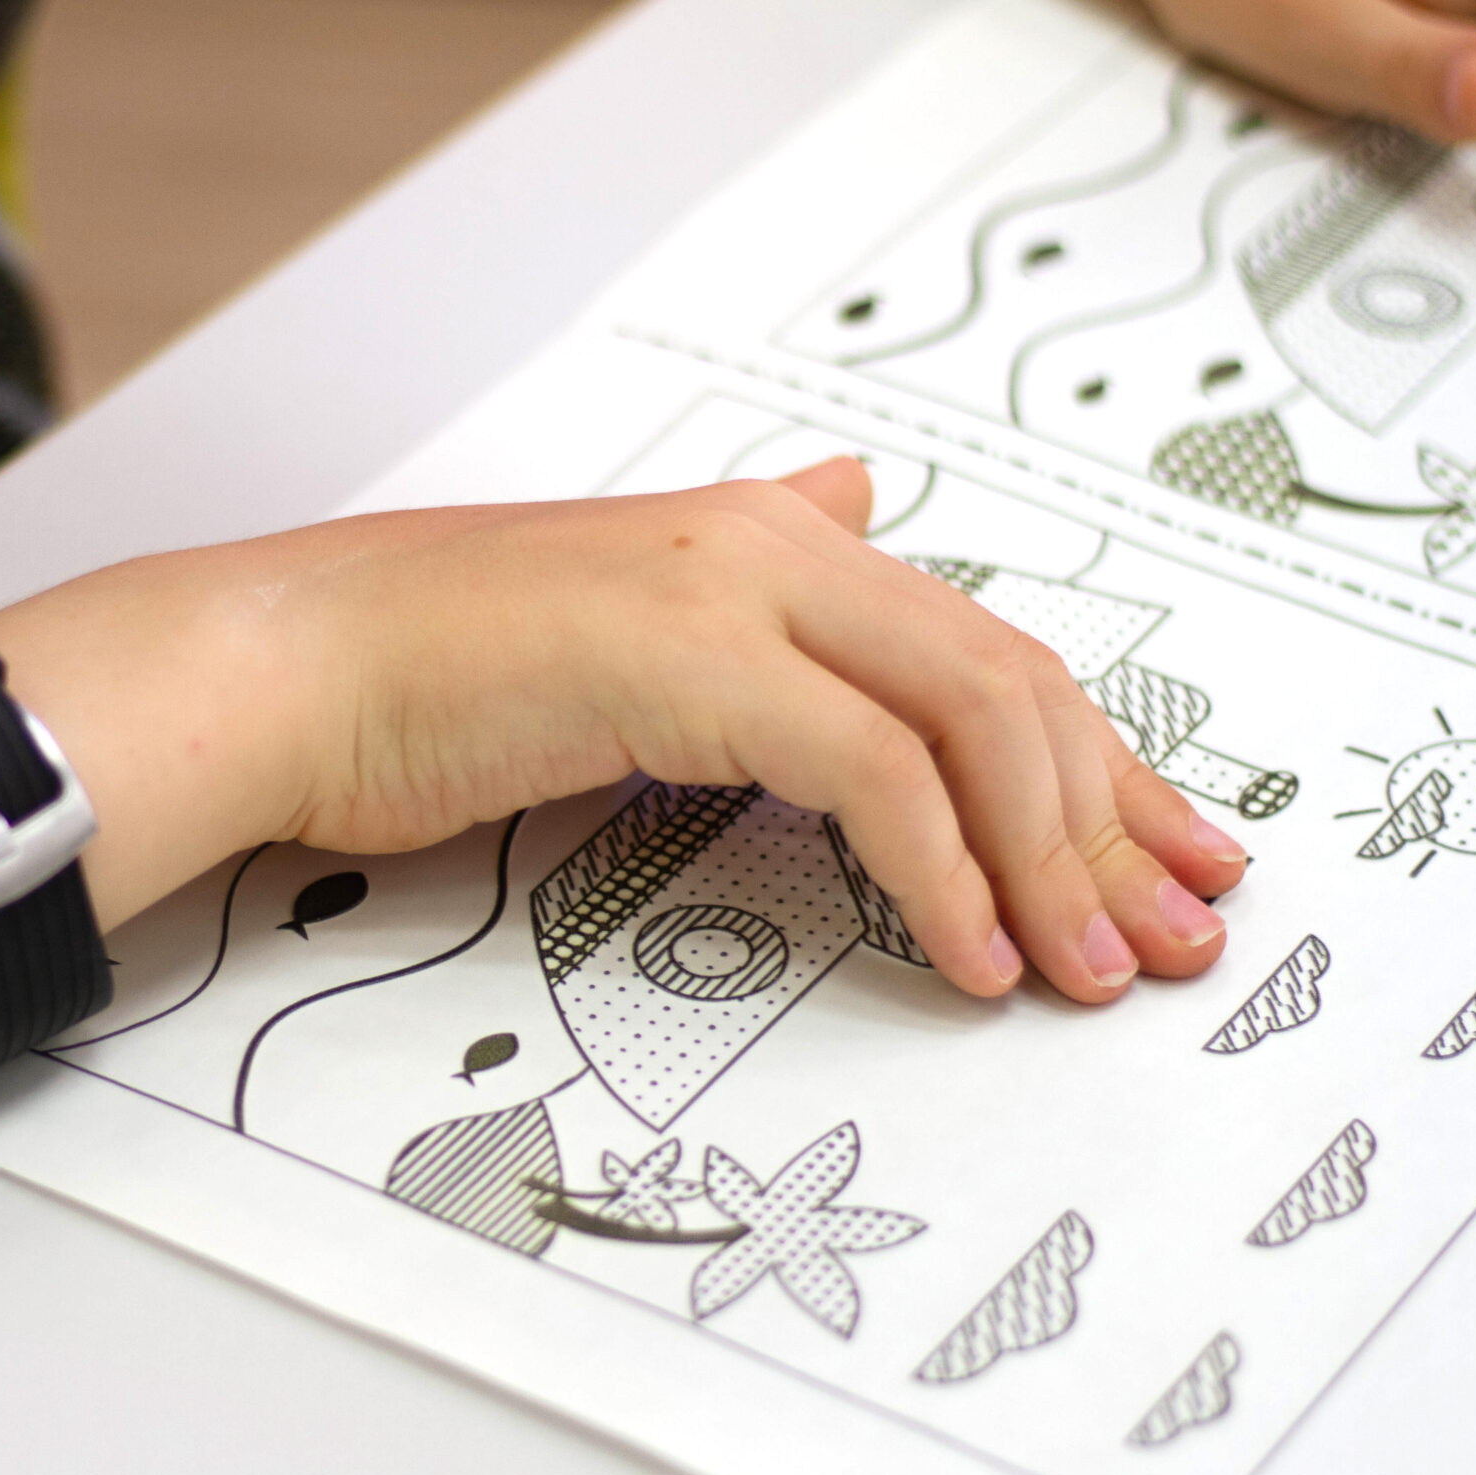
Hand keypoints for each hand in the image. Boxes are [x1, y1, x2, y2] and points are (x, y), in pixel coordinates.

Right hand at [0, 460, 1246, 1005]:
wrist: (289, 665)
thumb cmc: (432, 676)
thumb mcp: (625, 621)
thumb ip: (752, 586)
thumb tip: (855, 501)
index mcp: (771, 538)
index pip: (984, 654)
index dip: (1097, 765)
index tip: (1170, 858)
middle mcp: (777, 542)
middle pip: (1013, 680)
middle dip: (1117, 818)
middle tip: (1186, 933)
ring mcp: (736, 588)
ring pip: (972, 717)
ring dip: (1054, 858)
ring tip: (1095, 973)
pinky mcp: (691, 657)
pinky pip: (873, 772)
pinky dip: (942, 872)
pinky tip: (973, 954)